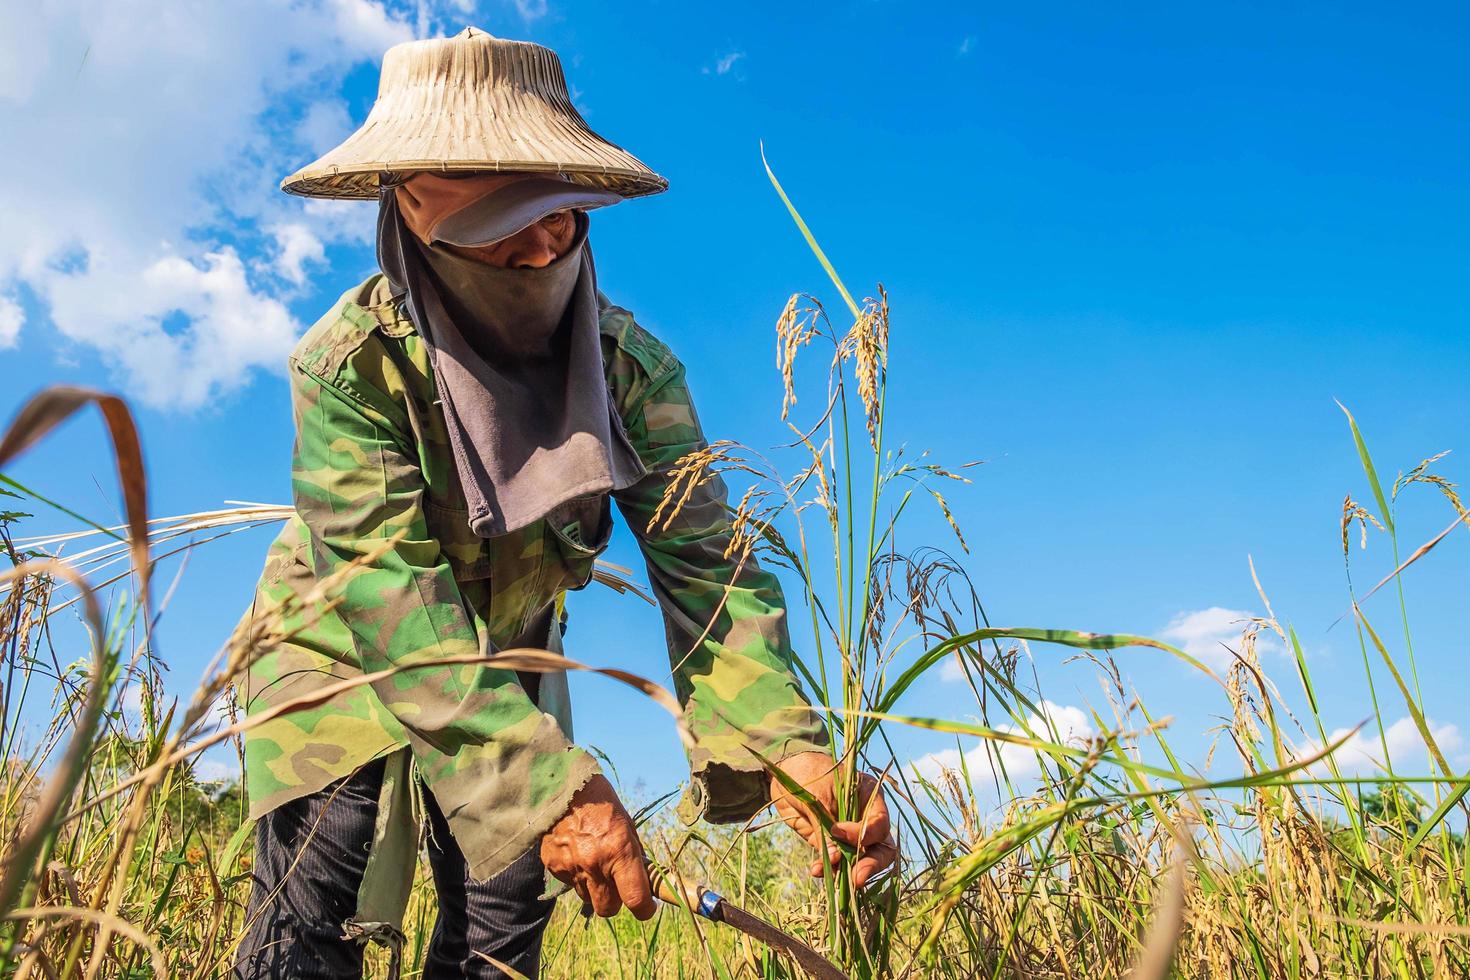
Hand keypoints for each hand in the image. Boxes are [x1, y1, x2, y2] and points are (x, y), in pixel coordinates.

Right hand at [540, 774, 655, 918]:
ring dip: (594, 888)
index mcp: (618, 851)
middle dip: (615, 901)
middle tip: (617, 885)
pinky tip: (576, 853)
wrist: (563, 787)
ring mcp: (571, 867)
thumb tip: (642, 878)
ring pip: (587, 898)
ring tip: (593, 862)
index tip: (646, 907)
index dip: (644, 908)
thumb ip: (634, 855)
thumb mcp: (627, 824)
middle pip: (608, 909)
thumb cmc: (602, 802)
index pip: (635, 899)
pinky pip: (569, 883)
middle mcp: (594, 864)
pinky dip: (576, 875)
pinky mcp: (553, 866)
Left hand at [770, 751, 896, 886]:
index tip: (837, 832)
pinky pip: (839, 863)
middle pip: (881, 847)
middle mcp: (866, 817)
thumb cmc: (807, 774)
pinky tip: (816, 870)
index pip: (880, 823)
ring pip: (862, 860)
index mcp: (870, 796)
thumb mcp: (817, 797)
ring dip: (848, 872)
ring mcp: (852, 834)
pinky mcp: (835, 844)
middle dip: (871, 864)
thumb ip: (826, 827)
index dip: (864, 833)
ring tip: (831, 876)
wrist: (786, 774)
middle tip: (857, 879)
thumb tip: (836, 859)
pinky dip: (830, 869)